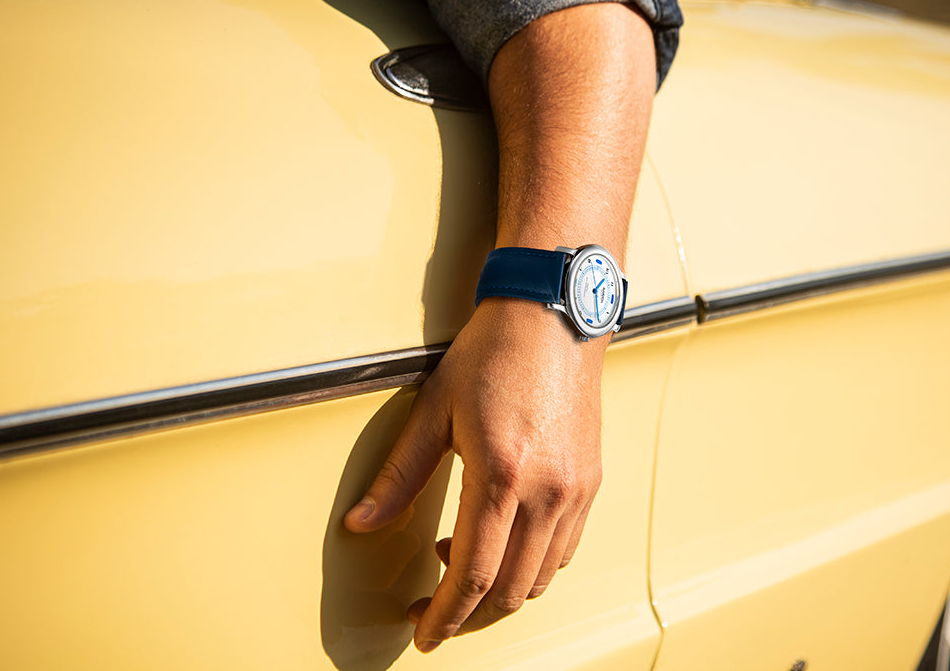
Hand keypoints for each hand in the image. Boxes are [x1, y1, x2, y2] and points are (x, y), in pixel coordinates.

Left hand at [342, 296, 604, 652]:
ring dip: (500, 594)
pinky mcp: (589, 483)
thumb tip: (360, 523)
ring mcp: (574, 490)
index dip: (445, 615)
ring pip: (540, 579)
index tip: (424, 633)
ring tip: (459, 570)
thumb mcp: (432, 411)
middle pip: (510, 591)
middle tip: (433, 614)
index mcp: (502, 476)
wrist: (555, 316)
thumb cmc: (494, 353)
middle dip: (468, 615)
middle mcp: (547, 492)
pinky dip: (530, 567)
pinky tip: (500, 544)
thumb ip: (398, 476)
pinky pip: (563, 551)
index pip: (473, 575)